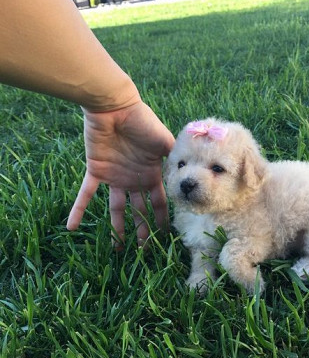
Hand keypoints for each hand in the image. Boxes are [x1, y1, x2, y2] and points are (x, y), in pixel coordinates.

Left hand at [66, 101, 174, 245]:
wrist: (115, 106)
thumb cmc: (142, 122)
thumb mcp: (164, 141)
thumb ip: (176, 160)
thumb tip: (189, 176)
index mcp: (150, 174)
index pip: (158, 202)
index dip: (162, 219)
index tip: (164, 236)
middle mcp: (133, 180)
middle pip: (138, 211)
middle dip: (141, 230)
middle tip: (142, 251)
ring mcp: (114, 178)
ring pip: (115, 209)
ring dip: (116, 228)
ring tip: (117, 249)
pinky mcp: (96, 172)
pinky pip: (86, 194)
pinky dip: (78, 210)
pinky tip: (70, 227)